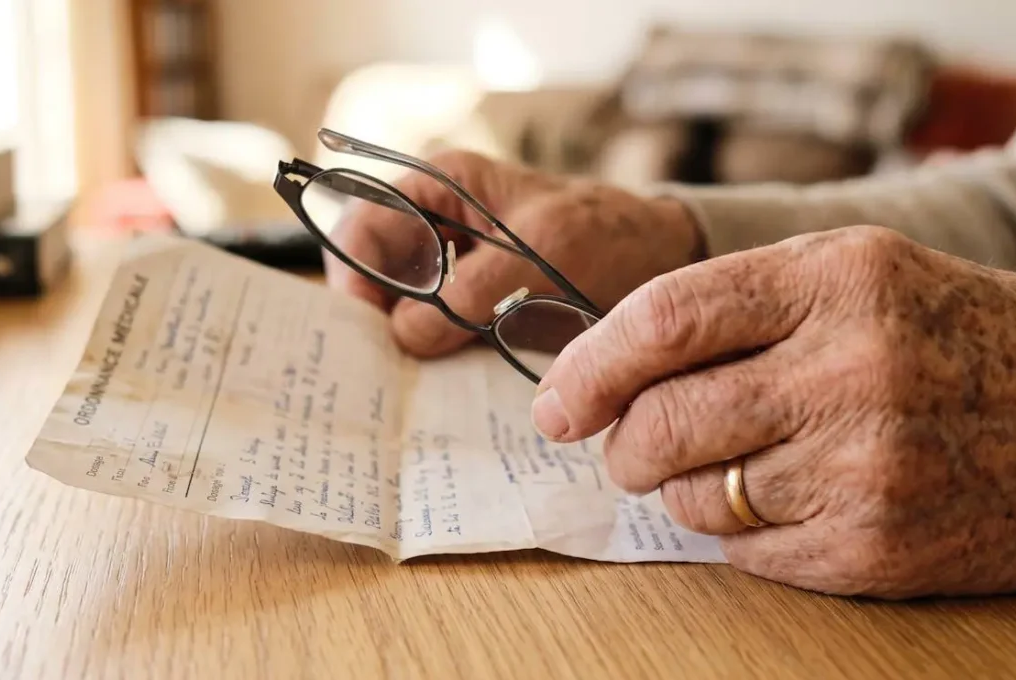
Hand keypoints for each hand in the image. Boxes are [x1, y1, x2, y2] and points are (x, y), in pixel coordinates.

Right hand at [324, 150, 703, 356]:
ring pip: (397, 312)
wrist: (663, 263)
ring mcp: (452, 272)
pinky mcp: (470, 311)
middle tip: (383, 370)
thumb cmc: (607, 235)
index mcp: (440, 187)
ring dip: (400, 348)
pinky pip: (433, 337)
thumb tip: (403, 336)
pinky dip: (431, 362)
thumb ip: (470, 291)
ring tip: (409, 386)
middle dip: (372, 320)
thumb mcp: (540, 254)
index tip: (366, 326)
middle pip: (372, 275)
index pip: (363, 225)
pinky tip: (441, 386)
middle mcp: (435, 227)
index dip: (352, 275)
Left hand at [533, 225, 1015, 598]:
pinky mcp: (872, 549)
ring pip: (695, 495)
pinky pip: (744, 552)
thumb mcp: (871, 273)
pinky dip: (739, 531)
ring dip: (684, 488)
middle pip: (662, 420)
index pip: (664, 320)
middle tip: (627, 447)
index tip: (557, 401)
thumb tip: (615, 362)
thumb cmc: (974, 341)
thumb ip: (747, 301)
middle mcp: (849, 368)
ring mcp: (863, 467)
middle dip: (622, 443)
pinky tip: (789, 502)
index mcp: (840, 277)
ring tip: (732, 467)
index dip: (589, 365)